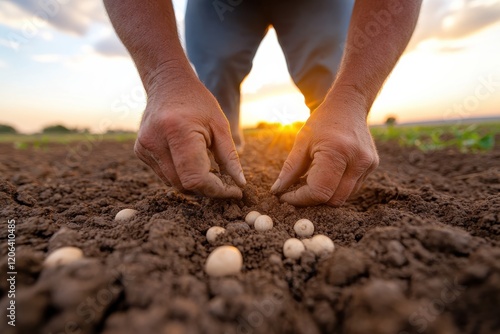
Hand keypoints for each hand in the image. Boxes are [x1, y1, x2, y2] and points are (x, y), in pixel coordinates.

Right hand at [134, 74, 245, 198]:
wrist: (168, 83)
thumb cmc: (198, 102)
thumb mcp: (220, 125)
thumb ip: (230, 157)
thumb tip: (239, 185)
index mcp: (178, 131)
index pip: (196, 178)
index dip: (217, 190)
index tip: (234, 191)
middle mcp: (155, 141)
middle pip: (184, 185)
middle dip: (207, 188)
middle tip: (225, 180)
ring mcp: (144, 147)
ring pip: (173, 183)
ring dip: (193, 182)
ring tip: (207, 164)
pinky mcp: (140, 151)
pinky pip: (164, 175)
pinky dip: (180, 173)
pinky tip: (188, 156)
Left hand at [270, 91, 378, 205]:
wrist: (349, 105)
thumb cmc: (322, 121)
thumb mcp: (301, 142)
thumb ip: (290, 169)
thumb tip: (277, 191)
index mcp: (337, 152)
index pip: (319, 192)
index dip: (299, 199)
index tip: (285, 196)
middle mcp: (357, 161)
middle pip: (333, 200)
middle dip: (312, 200)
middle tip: (295, 192)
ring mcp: (368, 165)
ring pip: (343, 197)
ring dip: (324, 195)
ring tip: (309, 181)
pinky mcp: (372, 166)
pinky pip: (351, 189)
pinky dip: (336, 188)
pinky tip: (325, 175)